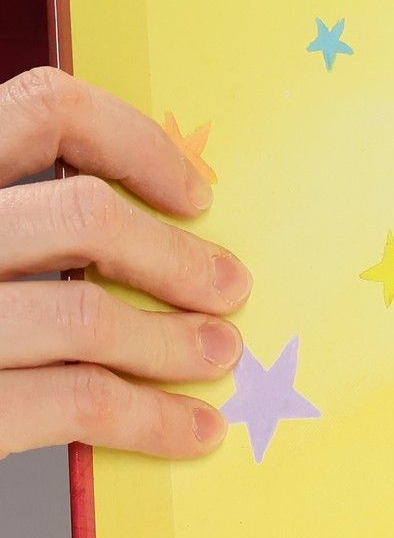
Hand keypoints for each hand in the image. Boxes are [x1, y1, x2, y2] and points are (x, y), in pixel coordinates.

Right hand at [0, 67, 249, 461]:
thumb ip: (8, 220)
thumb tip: (138, 217)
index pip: (40, 109)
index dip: (134, 143)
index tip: (192, 194)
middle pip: (82, 214)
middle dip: (175, 257)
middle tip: (227, 289)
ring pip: (86, 311)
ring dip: (175, 340)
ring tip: (217, 355)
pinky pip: (73, 398)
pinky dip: (150, 416)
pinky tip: (188, 428)